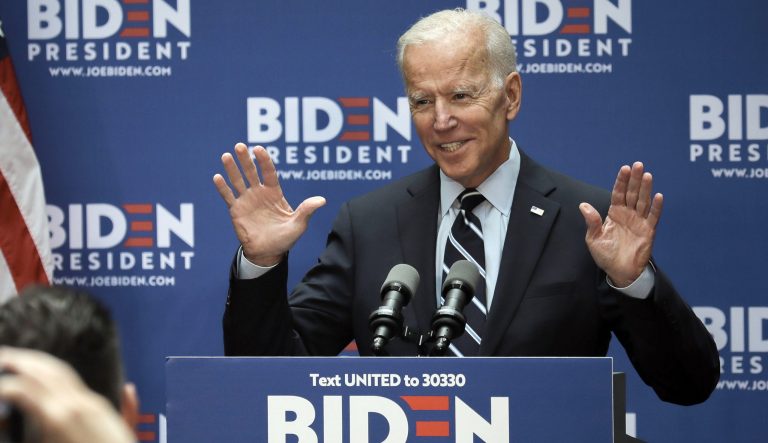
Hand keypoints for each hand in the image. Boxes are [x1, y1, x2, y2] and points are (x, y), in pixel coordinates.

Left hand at [0, 347, 134, 442]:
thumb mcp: (126, 432)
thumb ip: (128, 411)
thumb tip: (129, 389)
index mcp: (95, 406)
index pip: (64, 375)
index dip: (42, 364)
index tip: (22, 361)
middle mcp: (83, 403)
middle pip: (50, 369)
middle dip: (25, 359)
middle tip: (3, 354)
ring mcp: (70, 410)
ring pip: (38, 376)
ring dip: (16, 365)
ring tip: (0, 361)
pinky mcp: (57, 421)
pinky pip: (27, 394)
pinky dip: (10, 387)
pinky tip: (1, 388)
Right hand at [213, 143, 325, 265]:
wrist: (268, 253)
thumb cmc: (285, 238)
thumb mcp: (298, 225)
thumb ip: (307, 211)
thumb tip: (322, 200)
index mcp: (274, 193)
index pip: (269, 173)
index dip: (264, 160)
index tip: (258, 149)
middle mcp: (259, 193)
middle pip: (251, 172)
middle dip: (246, 159)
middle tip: (240, 146)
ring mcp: (247, 200)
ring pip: (238, 181)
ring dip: (232, 168)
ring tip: (226, 156)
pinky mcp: (236, 210)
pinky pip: (228, 196)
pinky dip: (222, 187)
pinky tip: (217, 177)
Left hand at [579, 162, 662, 286]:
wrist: (619, 272)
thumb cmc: (606, 255)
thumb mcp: (594, 239)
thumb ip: (592, 222)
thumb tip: (583, 205)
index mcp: (614, 213)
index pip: (618, 193)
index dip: (621, 181)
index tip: (624, 168)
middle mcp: (628, 214)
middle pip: (632, 193)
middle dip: (634, 179)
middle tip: (638, 164)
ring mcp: (639, 222)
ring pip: (643, 201)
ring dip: (645, 189)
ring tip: (647, 175)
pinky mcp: (648, 231)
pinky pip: (654, 217)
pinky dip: (657, 207)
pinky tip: (658, 196)